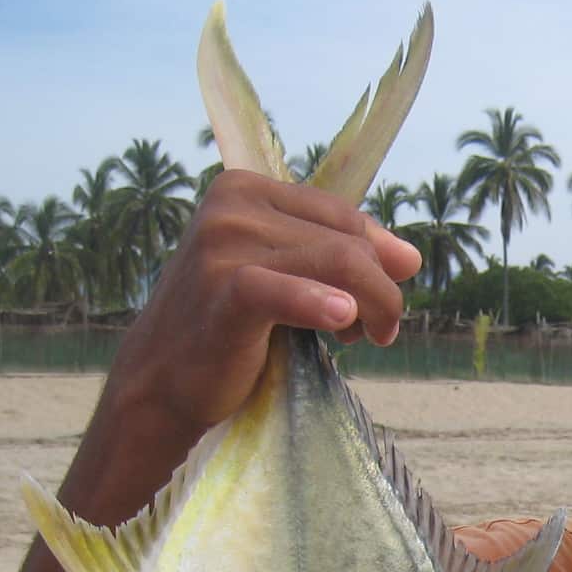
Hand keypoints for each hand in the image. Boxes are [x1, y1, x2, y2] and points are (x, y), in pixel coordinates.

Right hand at [108, 170, 421, 432]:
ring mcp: (223, 242)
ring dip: (372, 306)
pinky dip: (324, 306)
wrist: (161, 381)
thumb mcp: (285, 279)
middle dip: (379, 290)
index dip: (377, 260)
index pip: (342, 216)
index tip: (379, 303)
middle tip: (377, 332)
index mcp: (246, 189)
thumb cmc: (228, 330)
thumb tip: (410, 257)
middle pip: (348, 241)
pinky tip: (345, 324)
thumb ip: (337, 257)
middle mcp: (233, 205)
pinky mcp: (222, 287)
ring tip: (368, 339)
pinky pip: (290, 290)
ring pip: (340, 262)